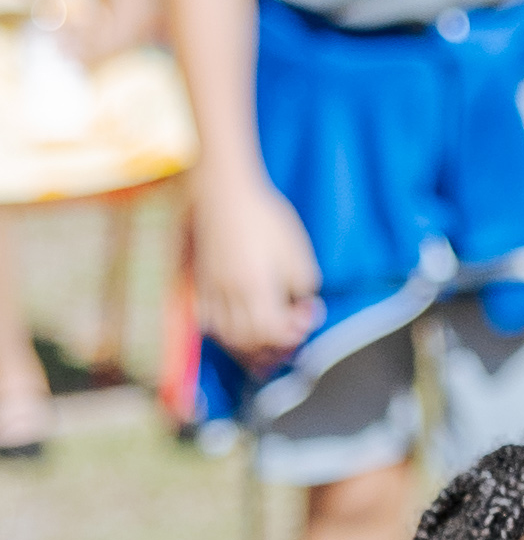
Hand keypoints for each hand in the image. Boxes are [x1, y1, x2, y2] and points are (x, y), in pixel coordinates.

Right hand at [191, 170, 319, 366]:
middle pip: (249, 340)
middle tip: (294, 335)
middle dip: (275, 345)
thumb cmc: (265, 217)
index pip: (271, 332)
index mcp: (254, 284)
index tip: (308, 316)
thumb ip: (302, 283)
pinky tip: (241, 333)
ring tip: (271, 344)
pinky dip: (225, 336)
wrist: (223, 192)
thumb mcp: (295, 249)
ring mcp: (209, 289)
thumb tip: (303, 306)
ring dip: (250, 347)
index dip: (292, 334)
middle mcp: (228, 292)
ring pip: (226, 336)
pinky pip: (208, 322)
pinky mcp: (198, 283)